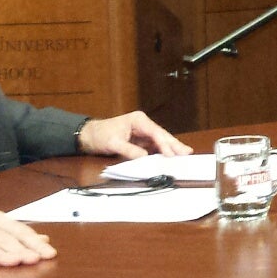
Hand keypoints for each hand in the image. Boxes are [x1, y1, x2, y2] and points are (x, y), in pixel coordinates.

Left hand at [77, 110, 192, 157]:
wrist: (89, 135)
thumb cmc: (100, 135)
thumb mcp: (113, 143)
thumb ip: (129, 150)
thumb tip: (144, 157)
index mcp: (138, 120)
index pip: (155, 132)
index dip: (164, 144)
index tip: (171, 154)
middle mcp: (143, 124)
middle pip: (162, 135)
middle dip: (174, 144)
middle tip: (187, 152)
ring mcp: (143, 132)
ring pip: (160, 140)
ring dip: (171, 148)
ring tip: (184, 154)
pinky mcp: (141, 140)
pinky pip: (154, 146)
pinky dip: (163, 151)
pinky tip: (171, 156)